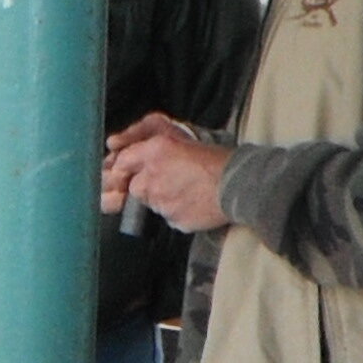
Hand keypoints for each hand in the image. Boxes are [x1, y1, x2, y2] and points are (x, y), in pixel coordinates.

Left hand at [102, 113, 233, 233]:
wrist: (240, 184)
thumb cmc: (217, 160)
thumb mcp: (183, 143)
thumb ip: (154, 152)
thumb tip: (135, 159)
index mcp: (155, 152)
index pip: (122, 162)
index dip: (123, 170)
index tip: (125, 175)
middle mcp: (152, 176)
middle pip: (135, 188)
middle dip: (146, 187)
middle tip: (169, 183)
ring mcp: (161, 201)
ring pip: (152, 204)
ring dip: (163, 200)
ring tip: (188, 191)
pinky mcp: (173, 219)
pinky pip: (168, 217)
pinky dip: (177, 212)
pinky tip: (194, 203)